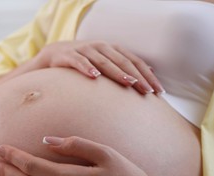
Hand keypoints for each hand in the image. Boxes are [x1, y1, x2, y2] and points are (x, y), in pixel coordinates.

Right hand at [35, 41, 164, 94]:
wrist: (55, 53)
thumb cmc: (85, 60)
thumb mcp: (106, 60)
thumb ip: (125, 65)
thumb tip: (150, 71)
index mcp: (112, 49)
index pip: (134, 61)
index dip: (147, 75)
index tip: (158, 91)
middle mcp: (101, 47)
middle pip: (122, 62)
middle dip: (137, 77)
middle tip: (147, 91)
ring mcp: (85, 50)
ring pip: (104, 61)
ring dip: (117, 72)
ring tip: (128, 83)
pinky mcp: (69, 55)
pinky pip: (79, 62)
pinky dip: (87, 68)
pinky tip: (94, 76)